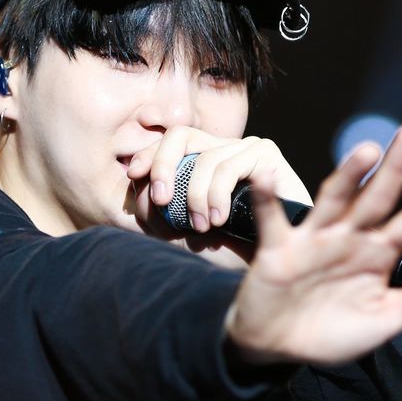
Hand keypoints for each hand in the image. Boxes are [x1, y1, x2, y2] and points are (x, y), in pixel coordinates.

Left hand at [127, 126, 311, 267]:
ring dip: (196, 196)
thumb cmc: (226, 251)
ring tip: (202, 227)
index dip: (149, 153)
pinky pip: (229, 167)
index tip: (133, 174)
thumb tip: (140, 183)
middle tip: (161, 200)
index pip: (170, 143)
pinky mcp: (267, 155)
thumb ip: (156, 209)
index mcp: (202, 161)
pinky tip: (220, 219)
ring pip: (205, 159)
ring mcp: (247, 149)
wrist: (268, 265)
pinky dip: (218, 195)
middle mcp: (223, 149)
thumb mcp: (179, 231)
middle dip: (163, 165)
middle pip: (181, 135)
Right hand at [224, 123, 401, 367]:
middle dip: (395, 169)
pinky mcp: (278, 248)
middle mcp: (350, 239)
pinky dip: (268, 198)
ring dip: (347, 176)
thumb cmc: (331, 332)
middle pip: (376, 199)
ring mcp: (314, 240)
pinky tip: (268, 177)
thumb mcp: (386, 318)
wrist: (278, 347)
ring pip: (333, 201)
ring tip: (366, 153)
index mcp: (379, 254)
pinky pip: (273, 220)